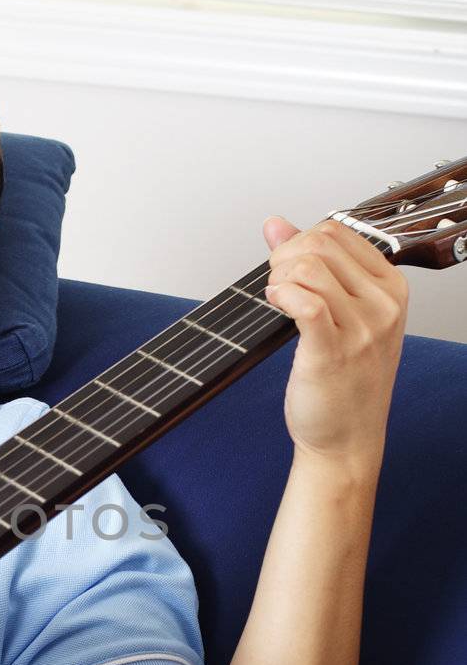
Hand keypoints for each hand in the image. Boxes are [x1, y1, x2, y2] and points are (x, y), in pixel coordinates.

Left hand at [262, 215, 409, 473]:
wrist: (347, 440)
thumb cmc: (345, 381)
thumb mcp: (340, 315)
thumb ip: (309, 266)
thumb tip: (274, 224)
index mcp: (390, 288)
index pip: (338, 232)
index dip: (299, 240)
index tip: (287, 268)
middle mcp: (381, 305)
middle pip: (320, 243)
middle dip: (284, 256)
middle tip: (276, 285)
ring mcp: (362, 329)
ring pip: (308, 267)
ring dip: (278, 278)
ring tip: (275, 300)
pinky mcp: (333, 352)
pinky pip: (304, 301)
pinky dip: (280, 295)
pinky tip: (274, 306)